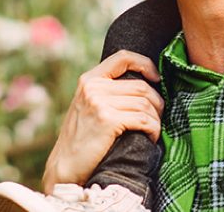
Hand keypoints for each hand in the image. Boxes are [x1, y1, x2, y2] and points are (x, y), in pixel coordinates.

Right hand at [42, 50, 165, 187]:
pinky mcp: (107, 120)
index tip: (157, 79)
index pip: (123, 57)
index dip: (146, 65)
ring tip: (153, 130)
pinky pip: (144, 120)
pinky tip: (151, 137)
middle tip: (158, 118)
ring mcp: (99, 103)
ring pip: (145, 104)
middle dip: (157, 102)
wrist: (66, 166)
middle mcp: (93, 87)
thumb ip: (107, 92)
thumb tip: (145, 86)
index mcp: (89, 80)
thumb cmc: (82, 140)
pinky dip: (154, 129)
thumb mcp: (87, 107)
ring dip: (156, 119)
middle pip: (141, 86)